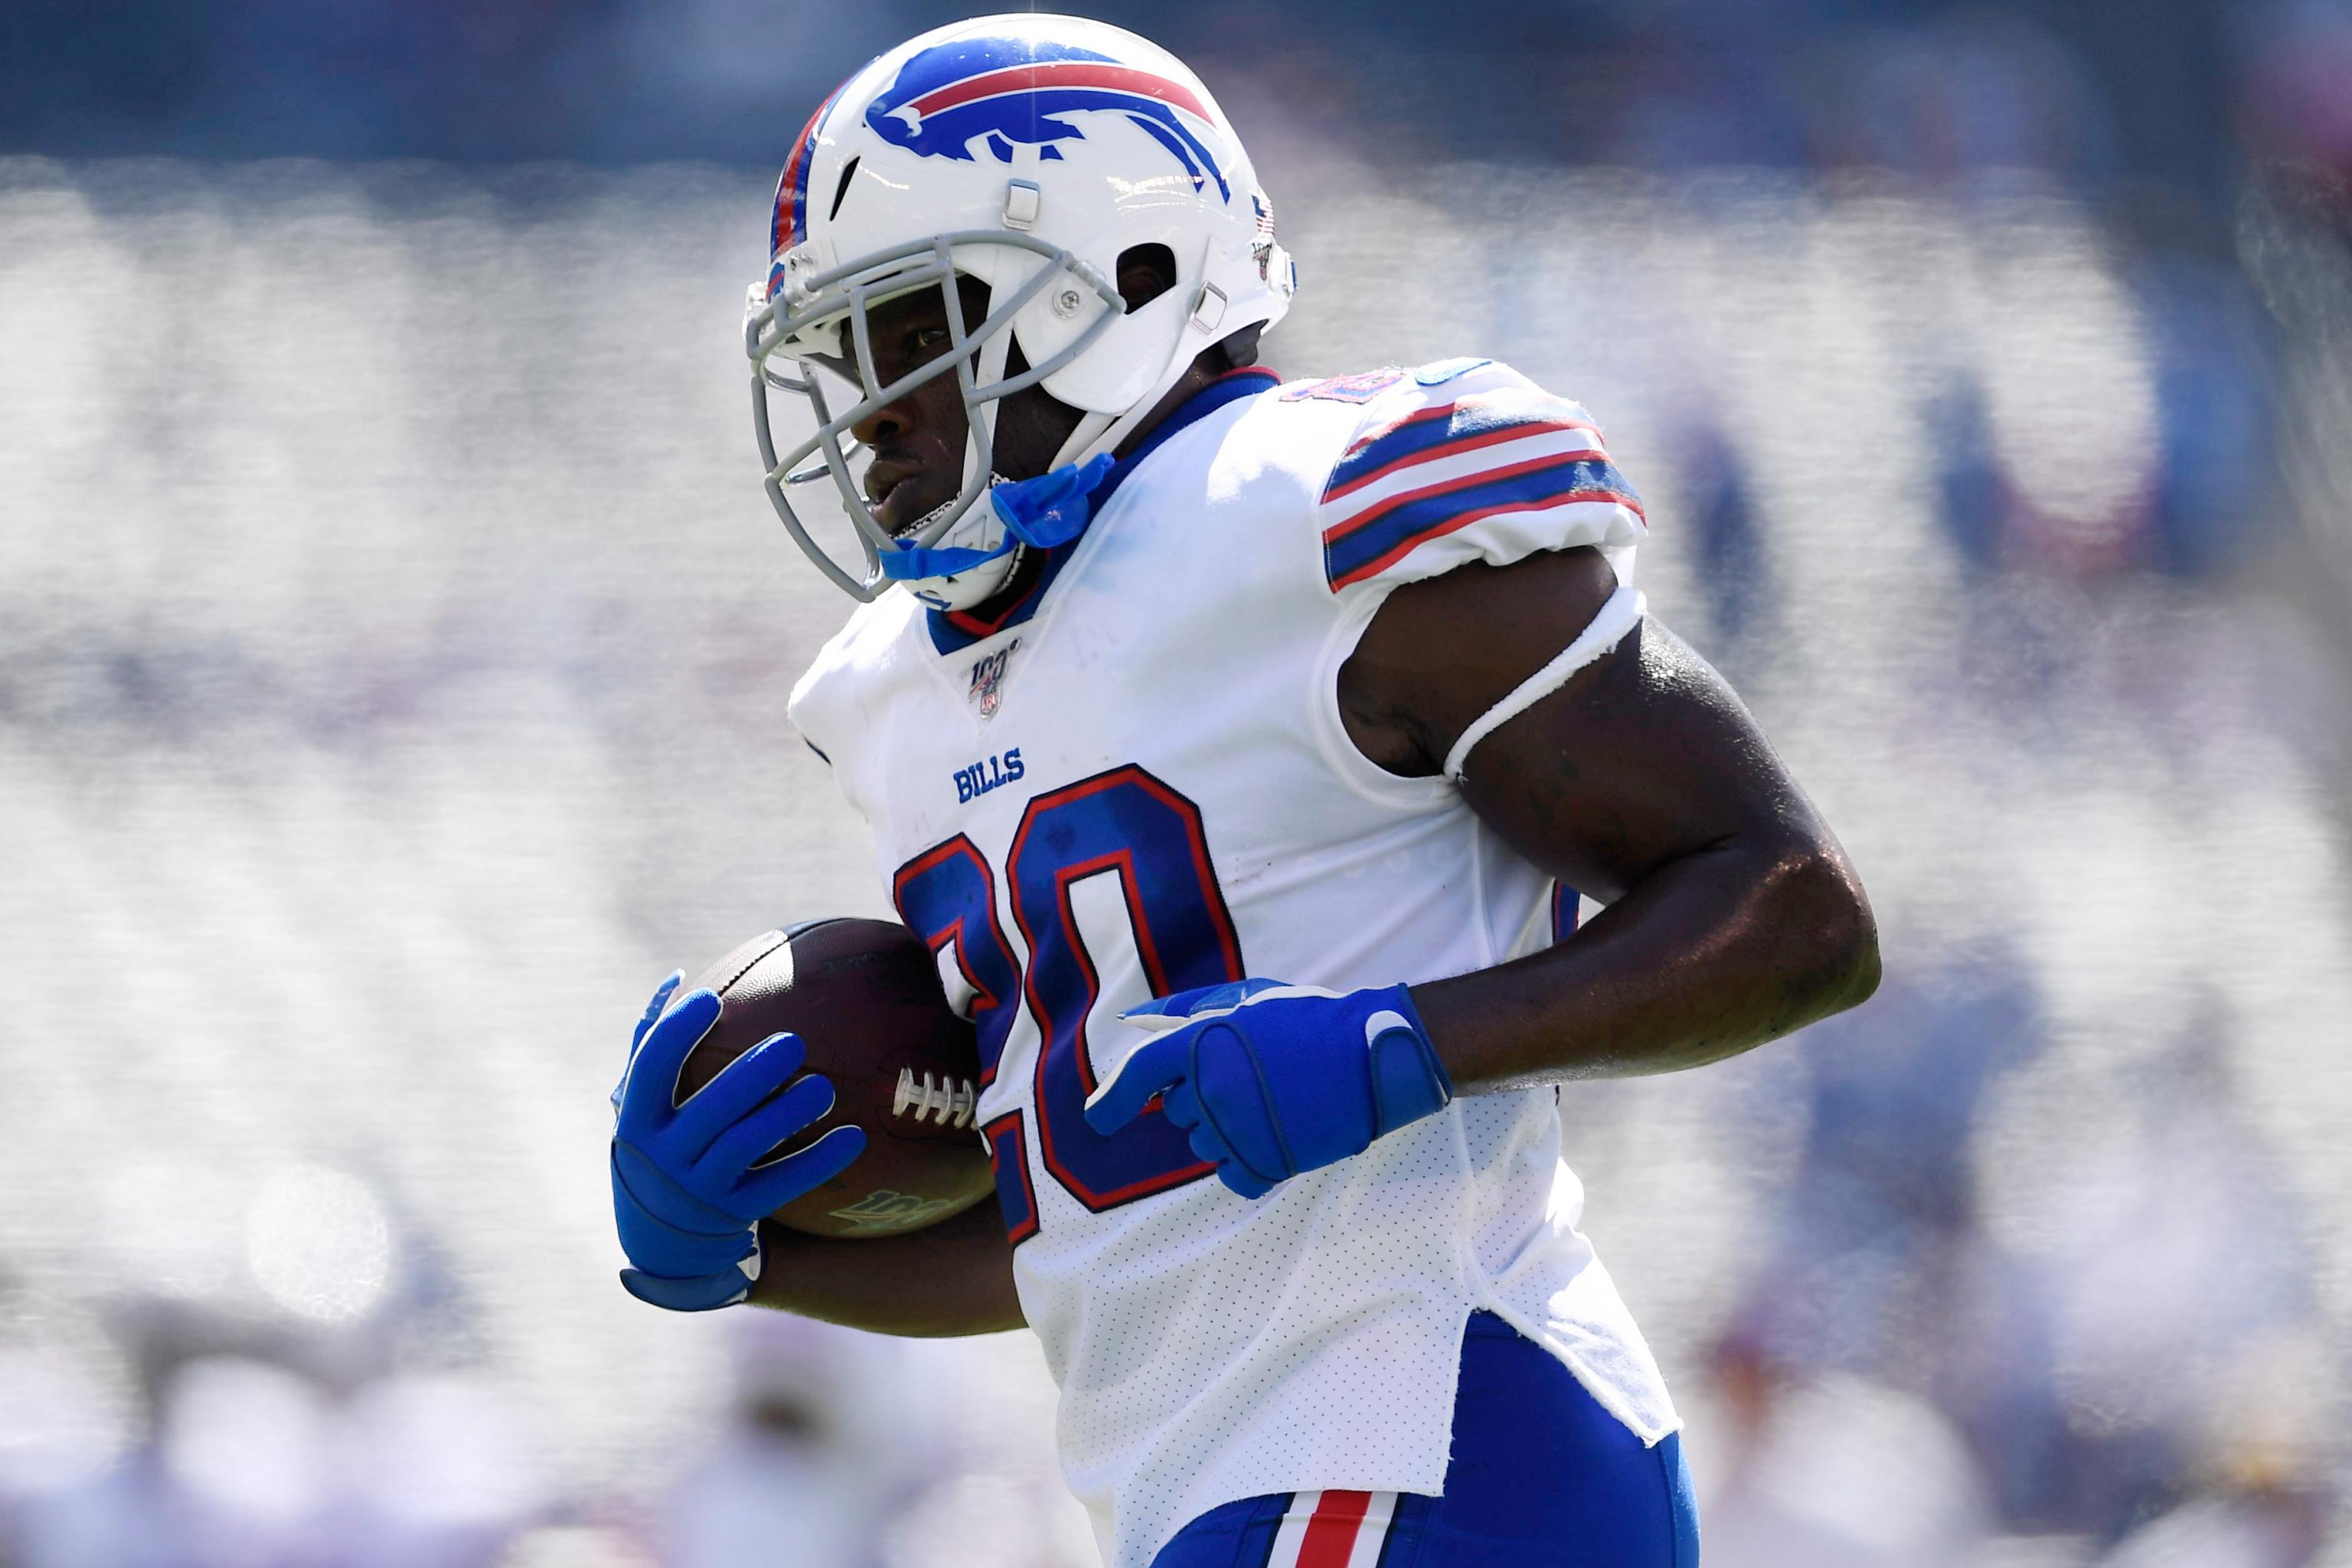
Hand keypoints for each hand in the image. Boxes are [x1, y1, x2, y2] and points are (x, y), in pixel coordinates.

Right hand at [610, 974, 866, 1310]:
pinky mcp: (735, 1214)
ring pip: (746, 1146)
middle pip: (710, 1109)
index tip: (712, 998)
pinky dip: (818, 1162)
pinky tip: (855, 1136)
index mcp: (637, 1119)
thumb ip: (648, 1045)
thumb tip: (677, 977)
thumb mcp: (638, 1108)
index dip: (676, 1031)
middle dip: (753, 1074)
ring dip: (788, 1114)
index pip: (650, 1068)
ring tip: (824, 1087)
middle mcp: (663, 1157)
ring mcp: (698, 1190)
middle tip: (794, 1042)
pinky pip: (781, 1186)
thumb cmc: (660, 1150)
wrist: (665, 1247)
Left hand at [1082, 979, 1452, 1198]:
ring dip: (1226, 1130)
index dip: (1113, 1100)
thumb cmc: (1308, 1021)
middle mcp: (1211, 1089)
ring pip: (1204, 1145)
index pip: (1139, 1075)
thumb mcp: (1246, 999)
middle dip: (1200, 1097)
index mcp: (1202, 1042)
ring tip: (1272, 1102)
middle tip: (1249, 1077)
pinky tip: (1278, 1134)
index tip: (1099, 1118)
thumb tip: (1133, 1021)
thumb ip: (1184, 1010)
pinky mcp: (1267, 1163)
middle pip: (1176, 1112)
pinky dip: (1248, 1164)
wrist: (1373, 1056)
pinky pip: (1233, 1176)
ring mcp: (1238, 1130)